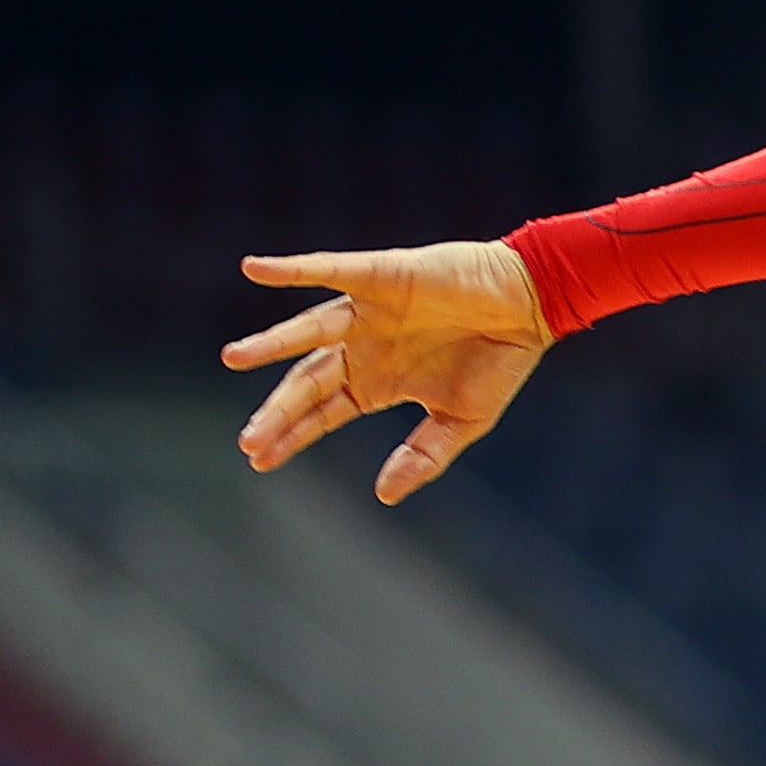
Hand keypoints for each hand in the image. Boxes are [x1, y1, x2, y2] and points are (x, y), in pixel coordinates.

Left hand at [223, 241, 553, 503]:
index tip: (259, 461)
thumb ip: (422, 456)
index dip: (292, 435)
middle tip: (248, 440)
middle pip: (308, 382)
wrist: (531, 305)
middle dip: (279, 411)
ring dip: (271, 344)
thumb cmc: (500, 361)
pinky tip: (255, 269)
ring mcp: (367, 311)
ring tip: (234, 358)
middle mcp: (364, 347)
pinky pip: (328, 269)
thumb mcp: (463, 421)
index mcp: (378, 382)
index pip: (322, 413)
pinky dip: (292, 269)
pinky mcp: (379, 275)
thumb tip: (384, 496)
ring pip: (307, 331)